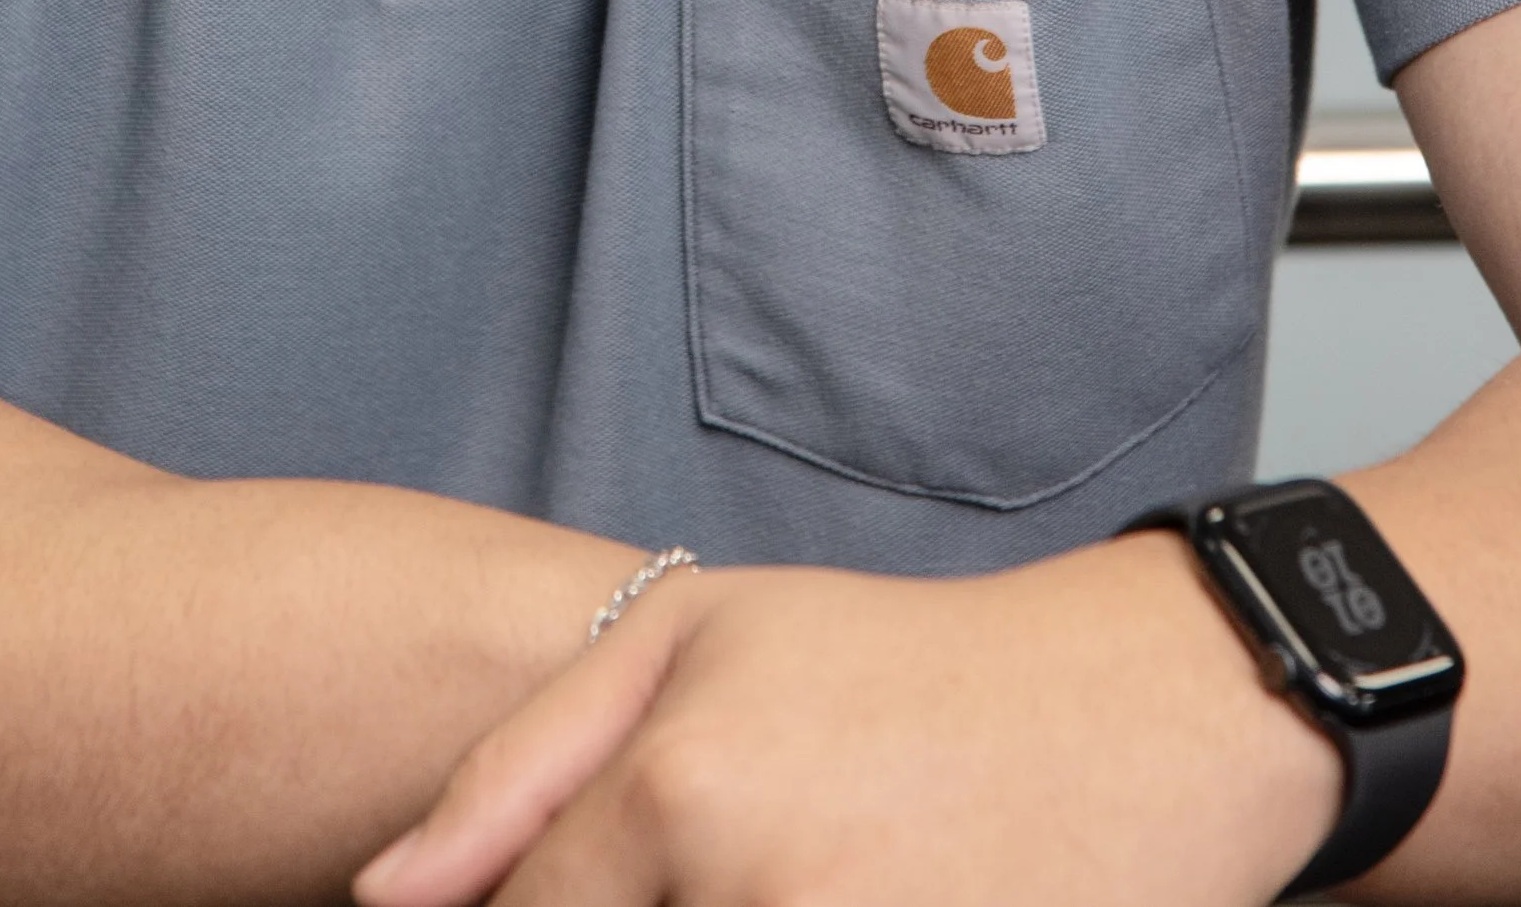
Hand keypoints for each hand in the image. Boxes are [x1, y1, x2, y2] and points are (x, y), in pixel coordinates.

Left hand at [355, 535, 1343, 906]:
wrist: (1140, 712)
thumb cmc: (900, 667)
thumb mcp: (692, 639)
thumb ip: (516, 768)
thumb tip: (380, 900)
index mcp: (681, 791)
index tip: (598, 893)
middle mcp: (762, 897)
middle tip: (705, 876)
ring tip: (789, 869)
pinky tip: (840, 890)